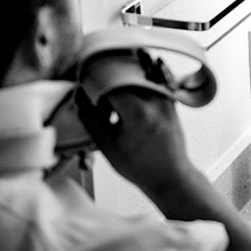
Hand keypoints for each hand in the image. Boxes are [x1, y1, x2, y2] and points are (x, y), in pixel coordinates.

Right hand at [76, 87, 196, 193]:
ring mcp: (166, 96)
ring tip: (117, 109)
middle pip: (124, 75)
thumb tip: (79, 95)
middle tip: (102, 104)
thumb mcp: (106, 145)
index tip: (87, 91)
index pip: (110, 81)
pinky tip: (130, 108)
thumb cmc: (139, 166)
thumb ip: (90, 118)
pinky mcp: (171, 97)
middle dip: (108, 84)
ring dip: (122, 85)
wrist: (170, 175)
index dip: (95, 85)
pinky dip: (136, 88)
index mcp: (138, 111)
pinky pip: (150, 82)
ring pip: (137, 76)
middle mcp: (156, 98)